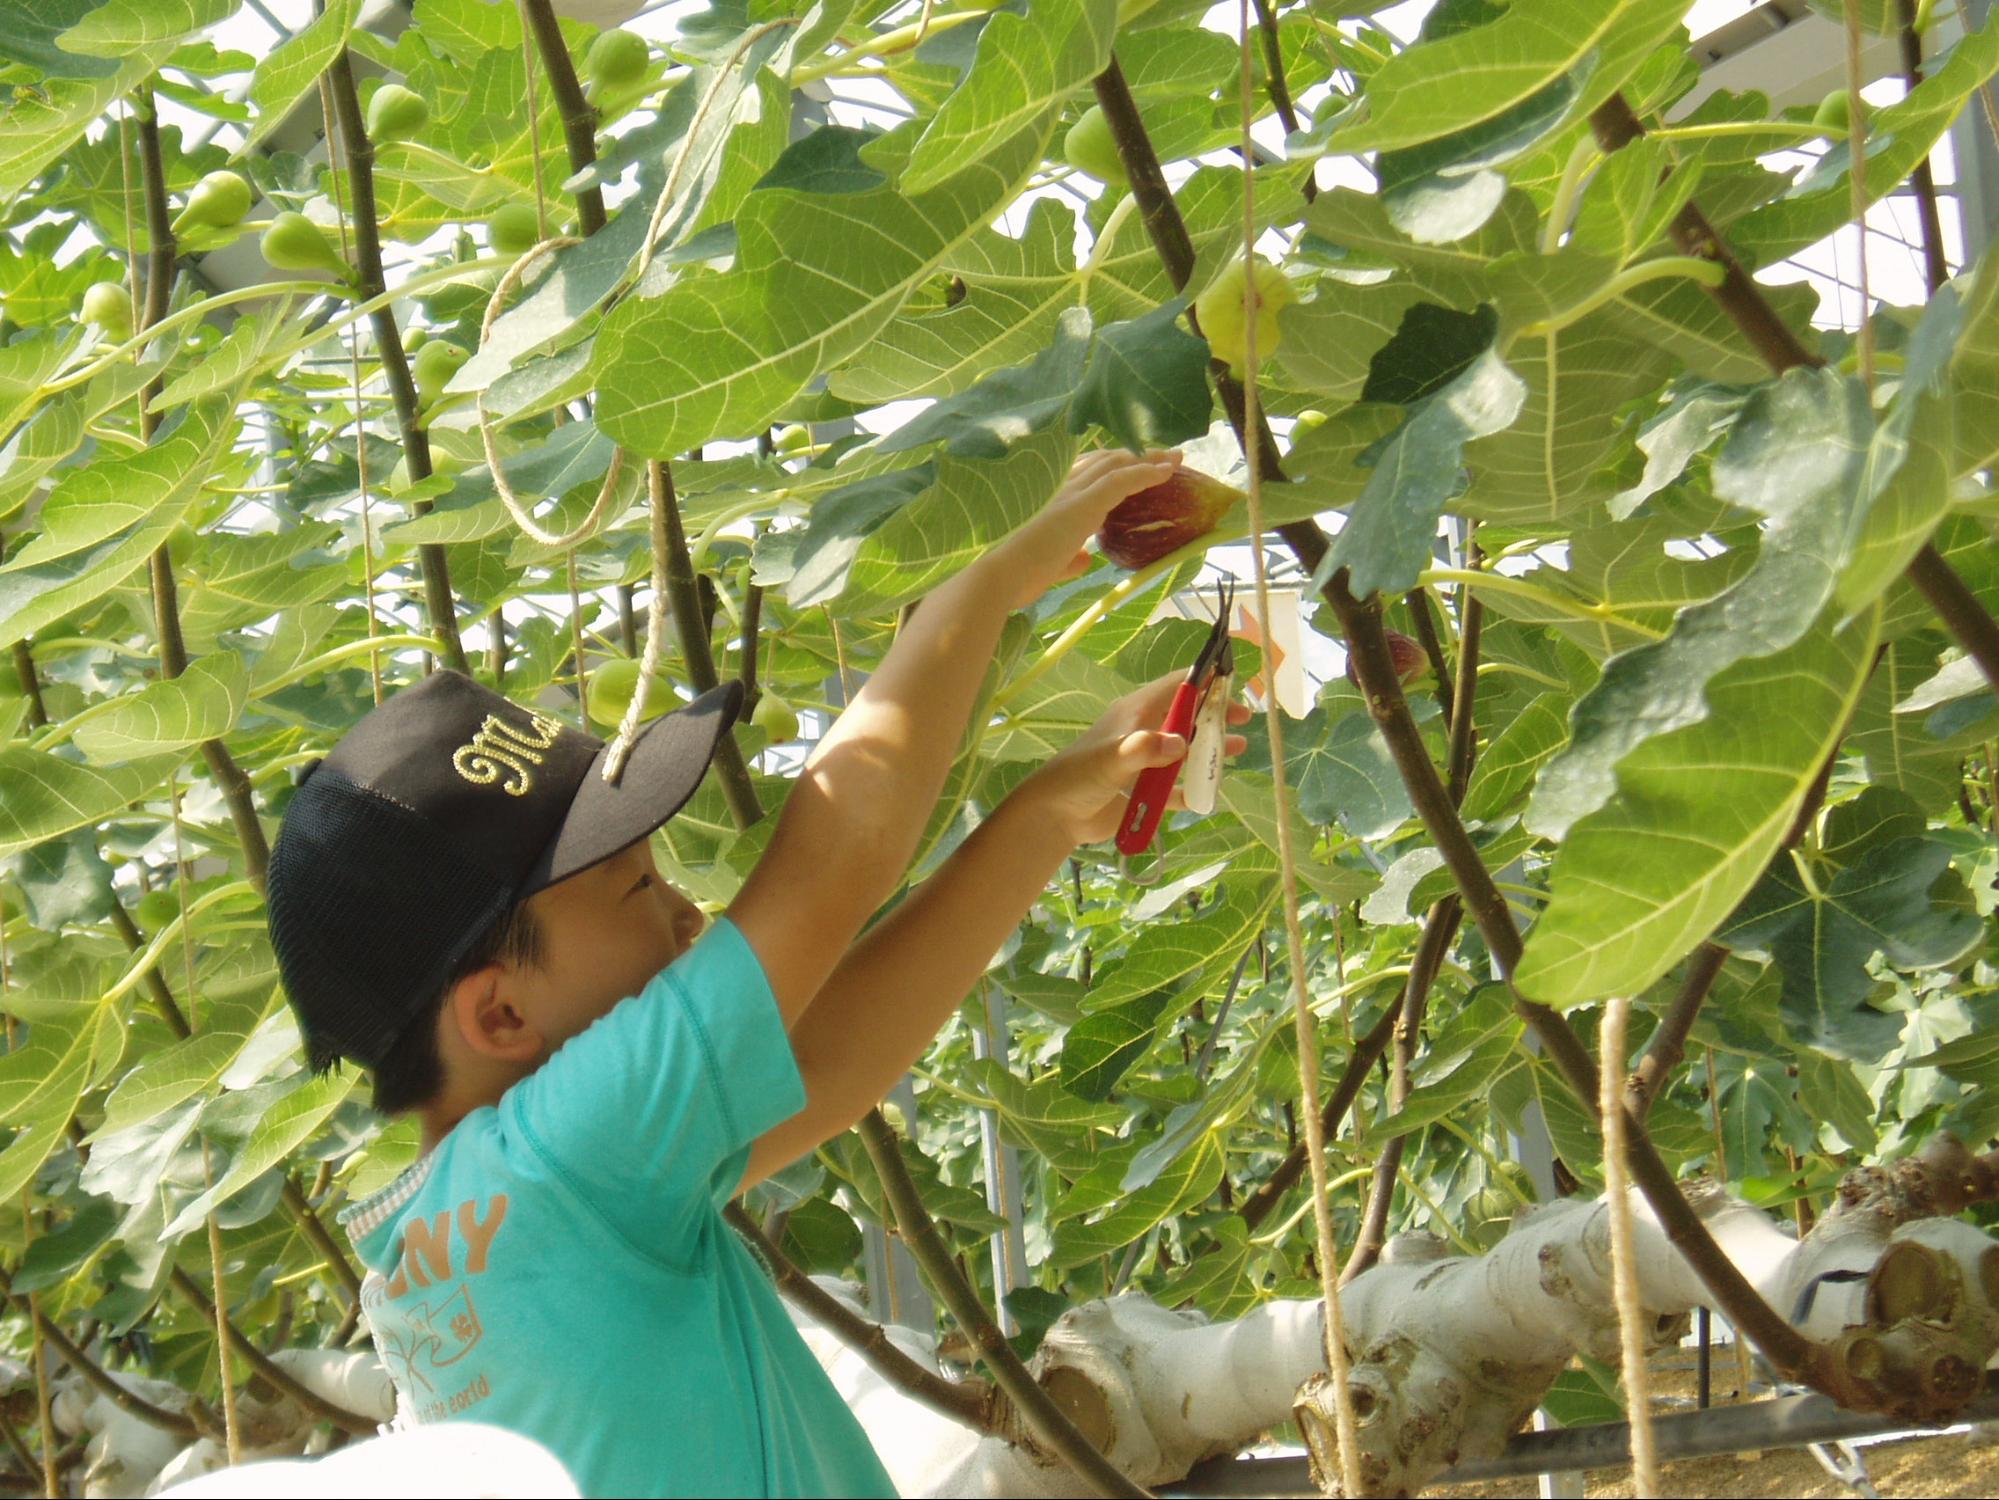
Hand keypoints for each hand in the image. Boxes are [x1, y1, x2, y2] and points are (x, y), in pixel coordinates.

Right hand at [971, 448, 1181, 611]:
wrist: (997, 574)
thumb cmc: (1015, 574)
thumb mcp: (1047, 566)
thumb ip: (1066, 559)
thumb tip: (1083, 560)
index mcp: (1050, 498)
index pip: (1086, 472)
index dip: (1113, 465)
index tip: (1133, 465)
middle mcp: (1060, 486)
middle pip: (1105, 460)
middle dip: (1134, 455)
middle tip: (1162, 455)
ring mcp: (1071, 491)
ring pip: (1117, 464)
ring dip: (1149, 459)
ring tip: (1174, 457)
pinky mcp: (1083, 503)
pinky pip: (1122, 480)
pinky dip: (1147, 473)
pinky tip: (1168, 471)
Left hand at [1016, 672, 1251, 846]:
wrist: (1055, 816)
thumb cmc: (1079, 777)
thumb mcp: (1111, 759)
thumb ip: (1144, 749)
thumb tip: (1181, 743)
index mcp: (1135, 713)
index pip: (1175, 687)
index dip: (1202, 682)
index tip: (1230, 682)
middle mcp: (1143, 732)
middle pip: (1186, 718)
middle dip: (1214, 716)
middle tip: (1243, 719)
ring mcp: (1145, 762)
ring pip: (1185, 751)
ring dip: (1209, 749)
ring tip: (1237, 748)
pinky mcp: (1144, 791)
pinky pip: (1175, 787)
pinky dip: (1192, 787)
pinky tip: (1210, 791)